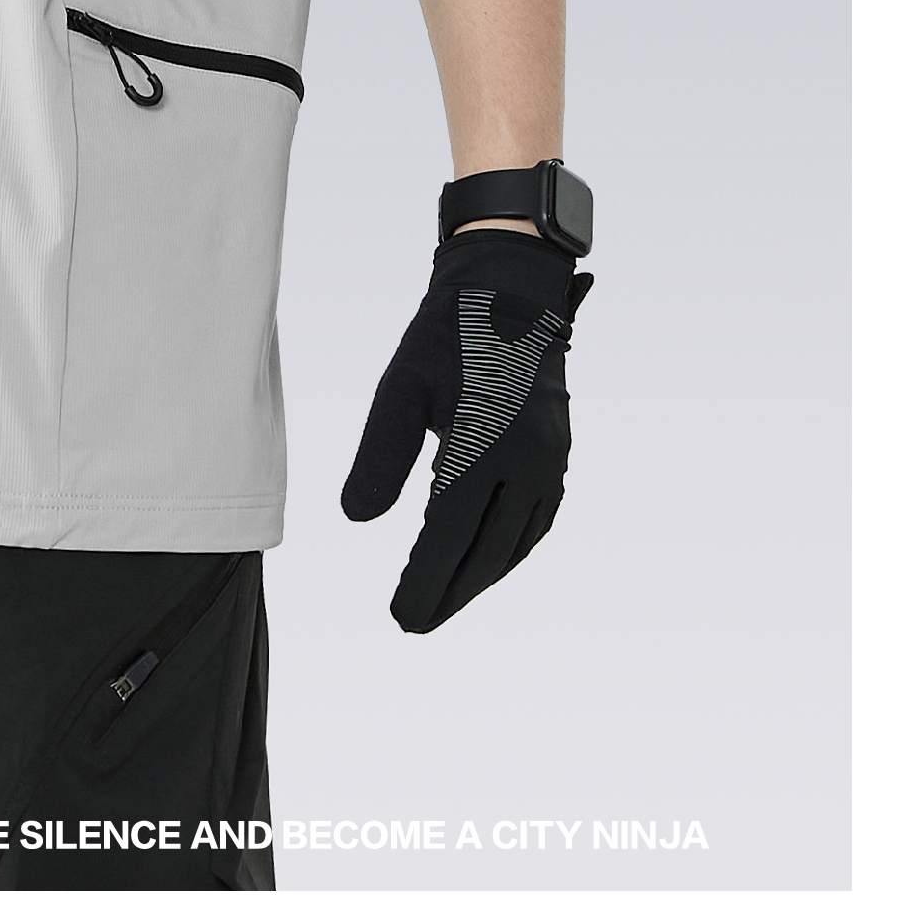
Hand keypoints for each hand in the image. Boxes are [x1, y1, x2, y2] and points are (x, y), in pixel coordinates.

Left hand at [341, 230, 591, 632]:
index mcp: (482, 444)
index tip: (400, 616)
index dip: (423, 581)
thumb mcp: (400, 389)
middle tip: (413, 623)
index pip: (448, 534)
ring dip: (481, 577)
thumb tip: (356, 519)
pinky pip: (536, 520)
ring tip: (444, 599)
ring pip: (516, 541)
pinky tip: (488, 560)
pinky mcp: (556, 454)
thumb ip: (380, 457)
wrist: (508, 290)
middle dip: (448, 592)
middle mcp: (524, 460)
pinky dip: (510, 549)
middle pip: (485, 550)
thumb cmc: (445, 335)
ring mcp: (548, 459)